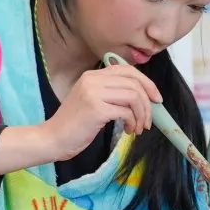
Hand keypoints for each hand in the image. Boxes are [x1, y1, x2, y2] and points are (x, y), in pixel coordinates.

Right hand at [37, 60, 158, 160]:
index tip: (156, 99)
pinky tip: (128, 131)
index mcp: (93, 75)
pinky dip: (133, 122)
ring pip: (133, 96)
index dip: (147, 83)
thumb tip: (143, 96)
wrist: (53, 139)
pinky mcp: (96, 109)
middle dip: (148, 102)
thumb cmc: (75, 125)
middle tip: (149, 120)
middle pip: (134, 83)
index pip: (128, 71)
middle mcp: (93, 79)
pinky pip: (126, 111)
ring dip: (141, 115)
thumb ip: (112, 93)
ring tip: (137, 128)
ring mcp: (94, 93)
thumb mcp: (92, 101)